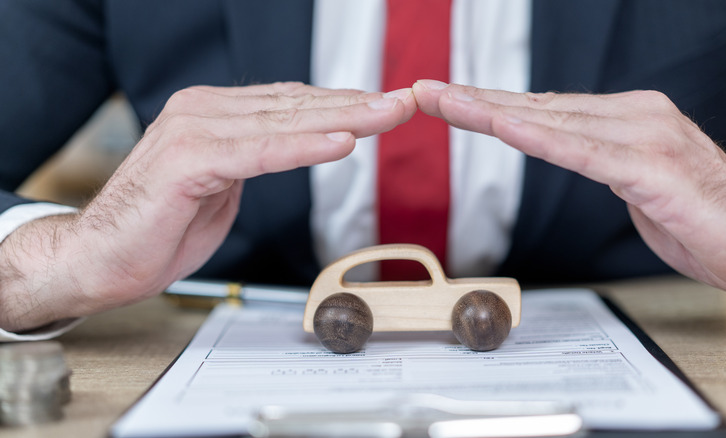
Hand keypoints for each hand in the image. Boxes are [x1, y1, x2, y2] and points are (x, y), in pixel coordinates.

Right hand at [0, 83, 415, 331]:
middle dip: (358, 105)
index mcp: (214, 115)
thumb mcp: (223, 188)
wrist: (99, 260)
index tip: (389, 106)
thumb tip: (295, 144)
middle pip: (296, 105)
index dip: (344, 104)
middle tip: (407, 101)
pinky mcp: (188, 161)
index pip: (292, 104)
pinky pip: (259, 152)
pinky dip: (303, 147)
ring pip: (285, 122)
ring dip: (344, 118)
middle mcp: (204, 112)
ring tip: (389, 115)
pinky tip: (342, 141)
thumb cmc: (158, 229)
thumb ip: (255, 159)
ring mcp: (194, 131)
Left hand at [413, 80, 725, 298]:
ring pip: (550, 120)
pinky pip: (580, 152)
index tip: (450, 100)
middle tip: (426, 92)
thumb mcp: (640, 186)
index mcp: (629, 119)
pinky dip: (537, 139)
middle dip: (476, 100)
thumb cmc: (707, 221)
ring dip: (490, 111)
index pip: (546, 109)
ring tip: (443, 102)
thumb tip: (575, 153)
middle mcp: (634, 116)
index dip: (493, 105)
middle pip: (538, 106)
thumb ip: (605, 163)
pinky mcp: (650, 168)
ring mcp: (643, 137)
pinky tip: (501, 127)